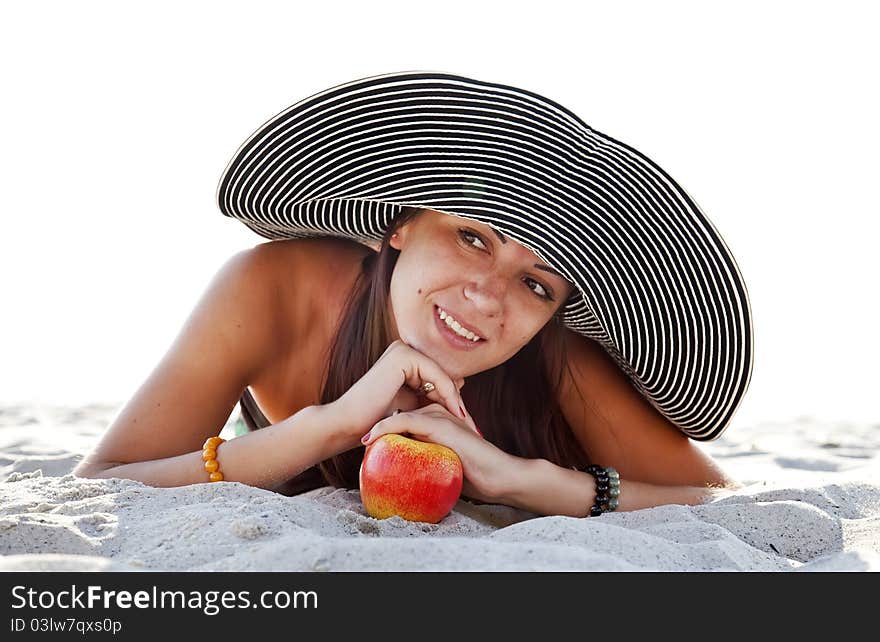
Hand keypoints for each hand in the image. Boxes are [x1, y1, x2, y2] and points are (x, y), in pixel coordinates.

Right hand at [325, 340, 479, 444]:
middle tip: (473, 424)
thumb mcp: (412, 406)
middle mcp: (403, 349)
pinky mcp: (403, 355)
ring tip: (466, 422)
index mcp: (404, 359)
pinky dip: (448, 394)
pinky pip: (436, 375)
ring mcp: (402, 349)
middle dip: (457, 400)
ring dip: (456, 399)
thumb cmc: (375, 420)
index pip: (438, 378)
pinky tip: (456, 413)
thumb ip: (431, 394)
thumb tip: (461, 383)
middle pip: (442, 375)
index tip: (467, 422)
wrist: (347, 424)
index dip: (453, 400)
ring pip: (442, 375)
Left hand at [361, 402, 513, 503]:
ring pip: (399, 415)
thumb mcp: (442, 467)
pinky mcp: (440, 424)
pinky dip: (385, 427)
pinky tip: (370, 438)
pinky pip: (405, 421)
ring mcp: (439, 416)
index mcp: (437, 420)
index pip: (403, 419)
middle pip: (398, 413)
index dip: (383, 429)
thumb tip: (402, 478)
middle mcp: (437, 412)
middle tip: (357, 441)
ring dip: (376, 425)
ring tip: (360, 440)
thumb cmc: (475, 477)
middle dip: (376, 424)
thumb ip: (424, 463)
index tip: (365, 445)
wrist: (500, 478)